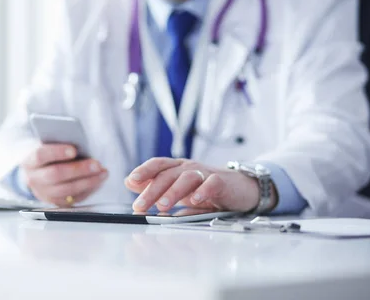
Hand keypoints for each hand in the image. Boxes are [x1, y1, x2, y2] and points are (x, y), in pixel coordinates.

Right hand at [21, 144, 107, 206]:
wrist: (39, 172)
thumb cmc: (48, 154)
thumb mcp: (49, 146)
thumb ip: (60, 144)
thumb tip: (82, 146)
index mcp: (29, 161)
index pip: (40, 156)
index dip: (57, 152)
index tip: (74, 149)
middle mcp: (34, 179)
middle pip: (56, 175)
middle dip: (79, 169)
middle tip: (96, 164)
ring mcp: (44, 194)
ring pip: (66, 190)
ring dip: (88, 181)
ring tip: (103, 172)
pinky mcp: (55, 203)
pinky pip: (73, 199)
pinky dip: (89, 190)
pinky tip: (99, 180)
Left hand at [124, 158, 276, 212]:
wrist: (240, 189)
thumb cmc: (206, 189)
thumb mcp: (178, 189)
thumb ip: (154, 186)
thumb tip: (129, 183)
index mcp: (177, 167)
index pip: (158, 164)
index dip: (144, 170)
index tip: (131, 181)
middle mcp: (189, 167)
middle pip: (168, 174)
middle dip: (152, 190)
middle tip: (140, 206)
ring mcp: (206, 173)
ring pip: (187, 177)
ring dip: (173, 192)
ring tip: (163, 206)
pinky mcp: (222, 182)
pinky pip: (211, 184)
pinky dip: (202, 191)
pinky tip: (194, 201)